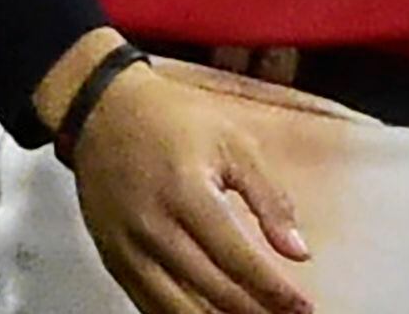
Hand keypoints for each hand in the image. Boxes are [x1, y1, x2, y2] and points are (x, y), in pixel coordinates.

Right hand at [44, 33, 313, 313]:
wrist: (105, 114)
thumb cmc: (177, 122)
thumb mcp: (235, 144)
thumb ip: (269, 199)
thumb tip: (299, 252)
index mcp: (188, 195)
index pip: (237, 258)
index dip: (273, 289)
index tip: (303, 308)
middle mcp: (153, 230)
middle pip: (209, 290)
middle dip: (252, 312)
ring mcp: (127, 250)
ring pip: (176, 307)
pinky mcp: (112, 259)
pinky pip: (147, 304)